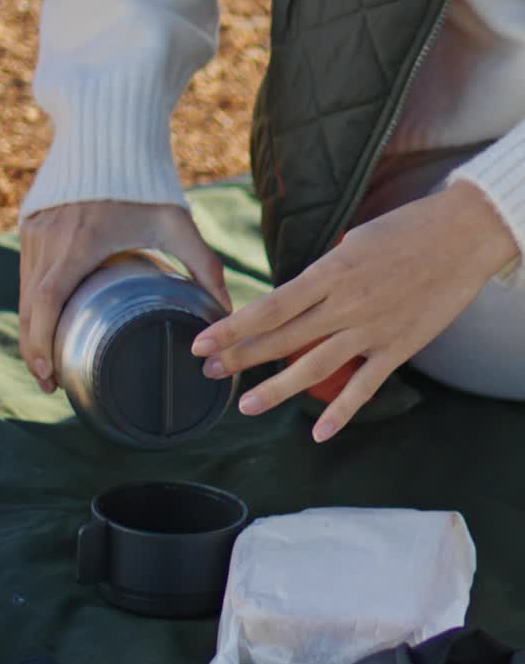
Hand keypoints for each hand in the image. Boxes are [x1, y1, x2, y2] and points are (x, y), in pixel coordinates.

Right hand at [19, 200, 230, 390]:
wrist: (110, 128)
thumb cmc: (146, 179)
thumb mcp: (177, 222)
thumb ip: (204, 266)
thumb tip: (227, 311)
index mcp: (81, 242)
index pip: (47, 302)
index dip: (41, 342)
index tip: (48, 373)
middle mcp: (49, 238)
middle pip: (29, 306)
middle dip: (33, 349)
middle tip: (50, 382)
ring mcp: (34, 230)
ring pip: (23, 292)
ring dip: (30, 329)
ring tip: (46, 362)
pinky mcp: (30, 224)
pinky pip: (25, 273)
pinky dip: (31, 302)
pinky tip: (43, 323)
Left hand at [191, 181, 518, 440]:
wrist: (462, 237)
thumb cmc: (406, 231)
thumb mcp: (353, 243)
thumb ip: (323, 275)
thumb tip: (296, 299)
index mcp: (329, 273)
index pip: (270, 307)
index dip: (232, 327)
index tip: (201, 341)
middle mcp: (345, 305)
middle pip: (282, 338)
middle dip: (240, 356)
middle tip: (208, 370)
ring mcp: (371, 330)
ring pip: (315, 366)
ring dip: (277, 388)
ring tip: (245, 404)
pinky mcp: (397, 348)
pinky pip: (364, 386)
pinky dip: (340, 412)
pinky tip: (318, 433)